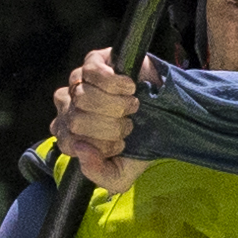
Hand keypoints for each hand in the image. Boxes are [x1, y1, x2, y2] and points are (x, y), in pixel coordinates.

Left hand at [50, 48, 142, 190]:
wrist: (169, 115)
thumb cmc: (140, 144)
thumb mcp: (120, 175)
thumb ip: (97, 174)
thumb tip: (80, 149)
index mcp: (69, 135)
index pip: (69, 142)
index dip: (99, 145)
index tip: (121, 145)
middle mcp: (68, 107)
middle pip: (76, 120)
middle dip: (109, 127)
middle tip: (128, 125)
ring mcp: (79, 82)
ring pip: (82, 96)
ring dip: (115, 105)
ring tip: (132, 106)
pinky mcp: (94, 61)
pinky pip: (92, 71)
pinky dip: (114, 83)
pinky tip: (130, 87)